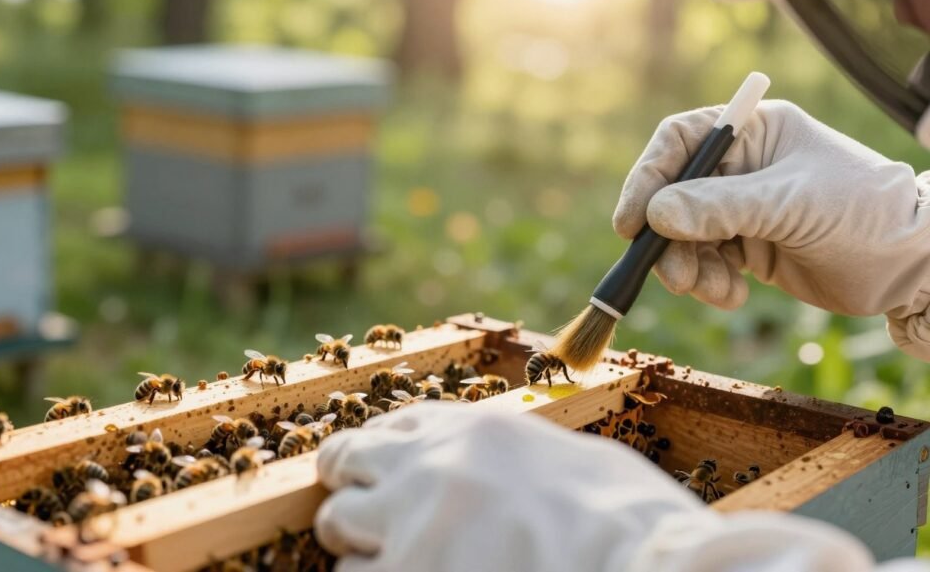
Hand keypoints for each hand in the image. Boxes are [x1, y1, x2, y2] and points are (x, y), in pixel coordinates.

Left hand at [314, 403, 877, 571]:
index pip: (390, 426)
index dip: (382, 455)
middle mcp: (429, 466)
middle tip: (367, 520)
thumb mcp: (572, 462)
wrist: (648, 568)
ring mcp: (410, 524)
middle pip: (343, 462)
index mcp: (473, 431)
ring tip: (396, 562)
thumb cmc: (628, 524)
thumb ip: (513, 461)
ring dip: (358, 546)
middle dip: (352, 490)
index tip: (383, 475)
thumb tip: (498, 479)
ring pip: (335, 524)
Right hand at [613, 100, 929, 359]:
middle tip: (677, 277)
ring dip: (688, 269)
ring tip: (716, 291)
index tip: (632, 223)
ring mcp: (741, 208)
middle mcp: (741, 166)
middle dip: (668, 240)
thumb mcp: (789, 204)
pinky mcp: (745, 246)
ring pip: (683, 236)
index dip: (649, 179)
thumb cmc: (861, 213)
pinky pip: (704, 263)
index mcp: (754, 132)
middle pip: (672, 196)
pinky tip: (734, 296)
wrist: (907, 267)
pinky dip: (708, 284)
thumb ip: (720, 208)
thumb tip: (655, 215)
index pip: (680, 143)